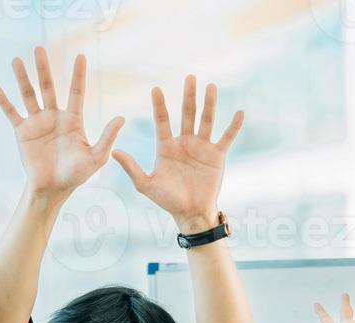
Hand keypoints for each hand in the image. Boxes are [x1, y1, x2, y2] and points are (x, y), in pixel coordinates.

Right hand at [0, 47, 123, 200]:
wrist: (53, 189)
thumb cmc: (76, 175)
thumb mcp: (96, 157)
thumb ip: (107, 137)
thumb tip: (122, 118)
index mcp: (73, 120)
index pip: (76, 92)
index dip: (78, 75)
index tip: (81, 56)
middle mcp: (54, 117)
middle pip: (48, 87)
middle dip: (43, 69)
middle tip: (39, 49)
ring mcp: (37, 123)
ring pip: (29, 95)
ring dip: (22, 78)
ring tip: (16, 60)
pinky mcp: (22, 132)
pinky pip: (12, 113)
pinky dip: (4, 101)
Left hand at [112, 76, 242, 232]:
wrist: (191, 213)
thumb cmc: (168, 200)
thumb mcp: (146, 184)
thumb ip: (132, 168)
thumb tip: (115, 152)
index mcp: (166, 146)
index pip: (162, 120)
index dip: (159, 105)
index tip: (155, 88)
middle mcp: (184, 142)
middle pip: (187, 114)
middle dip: (188, 96)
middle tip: (189, 76)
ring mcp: (202, 147)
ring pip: (206, 120)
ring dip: (209, 104)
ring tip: (211, 86)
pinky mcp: (217, 156)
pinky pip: (227, 137)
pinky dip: (233, 126)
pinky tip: (240, 112)